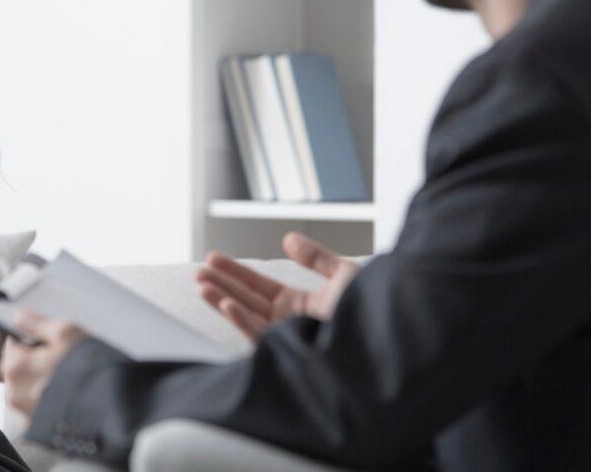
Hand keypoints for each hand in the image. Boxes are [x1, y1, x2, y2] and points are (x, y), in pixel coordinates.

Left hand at [3, 311, 87, 416]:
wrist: (108, 409)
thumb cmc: (88, 372)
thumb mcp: (66, 334)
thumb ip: (37, 324)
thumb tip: (19, 318)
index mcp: (16, 367)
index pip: (13, 341)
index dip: (33, 337)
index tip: (49, 340)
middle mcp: (15, 392)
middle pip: (17, 364)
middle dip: (33, 358)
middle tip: (60, 357)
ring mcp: (26, 411)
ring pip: (27, 384)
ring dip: (40, 377)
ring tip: (67, 376)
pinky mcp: (39, 425)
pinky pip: (37, 402)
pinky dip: (47, 395)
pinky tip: (67, 391)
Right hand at [197, 232, 359, 341]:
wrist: (391, 339)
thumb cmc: (375, 311)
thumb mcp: (344, 275)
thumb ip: (315, 258)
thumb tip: (289, 237)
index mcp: (301, 305)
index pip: (259, 286)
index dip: (236, 271)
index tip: (214, 258)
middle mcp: (290, 323)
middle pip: (247, 300)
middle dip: (222, 284)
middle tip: (199, 271)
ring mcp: (288, 338)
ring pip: (247, 317)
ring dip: (223, 300)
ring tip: (201, 284)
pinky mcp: (290, 353)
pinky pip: (260, 336)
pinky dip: (243, 321)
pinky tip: (228, 304)